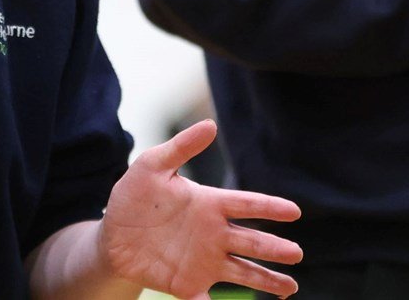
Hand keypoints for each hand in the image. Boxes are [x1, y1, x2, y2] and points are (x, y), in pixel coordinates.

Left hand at [98, 120, 301, 298]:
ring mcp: (205, 262)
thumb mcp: (153, 166)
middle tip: (296, 253)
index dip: (270, 207)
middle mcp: (215, 235)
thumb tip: (211, 125)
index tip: (294, 211)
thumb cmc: (134, 197)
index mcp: (210, 204)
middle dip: (275, 248)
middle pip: (252, 242)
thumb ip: (181, 147)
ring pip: (244, 272)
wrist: (112, 235)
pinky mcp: (190, 286)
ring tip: (291, 286)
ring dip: (267, 280)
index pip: (247, 204)